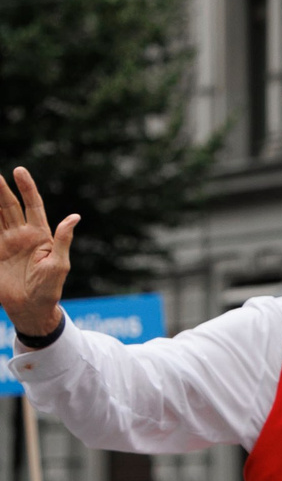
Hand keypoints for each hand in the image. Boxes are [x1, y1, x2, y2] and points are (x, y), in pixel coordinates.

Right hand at [0, 167, 77, 337]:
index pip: (32, 205)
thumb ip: (63, 239)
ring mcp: (5, 243)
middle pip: (8, 206)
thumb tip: (74, 216)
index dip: (27, 188)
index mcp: (40, 235)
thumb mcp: (59, 264)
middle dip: (1, 189)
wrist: (31, 309)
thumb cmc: (49, 289)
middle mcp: (21, 235)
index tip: (19, 171)